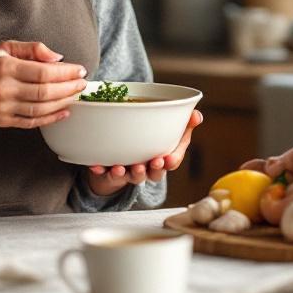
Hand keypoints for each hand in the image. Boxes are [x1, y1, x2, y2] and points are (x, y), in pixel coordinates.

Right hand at [0, 40, 86, 128]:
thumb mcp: (5, 48)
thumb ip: (32, 49)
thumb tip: (58, 58)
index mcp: (5, 67)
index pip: (43, 72)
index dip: (65, 72)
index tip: (79, 70)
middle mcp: (4, 89)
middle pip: (45, 92)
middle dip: (69, 88)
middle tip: (82, 84)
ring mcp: (3, 107)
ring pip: (41, 109)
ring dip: (63, 103)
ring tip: (76, 95)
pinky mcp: (3, 121)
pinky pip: (32, 122)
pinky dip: (51, 119)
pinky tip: (64, 112)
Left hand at [86, 109, 202, 195]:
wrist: (121, 154)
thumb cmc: (148, 141)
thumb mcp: (168, 131)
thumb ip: (183, 123)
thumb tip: (197, 115)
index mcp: (162, 158)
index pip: (171, 163)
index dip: (170, 162)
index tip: (168, 158)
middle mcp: (146, 168)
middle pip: (152, 174)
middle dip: (151, 170)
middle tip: (150, 162)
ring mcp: (127, 172)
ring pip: (128, 176)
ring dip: (125, 173)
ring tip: (121, 167)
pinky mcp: (109, 172)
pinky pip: (104, 174)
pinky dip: (100, 170)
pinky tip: (95, 165)